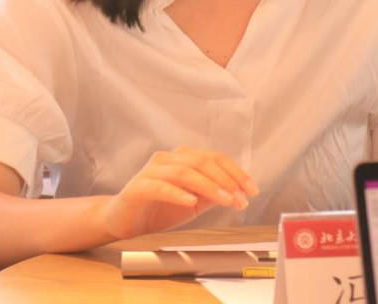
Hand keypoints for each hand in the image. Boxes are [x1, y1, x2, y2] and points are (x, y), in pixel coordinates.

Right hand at [101, 147, 259, 240]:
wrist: (124, 221)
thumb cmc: (159, 208)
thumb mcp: (193, 201)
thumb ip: (212, 193)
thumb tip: (239, 192)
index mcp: (183, 158)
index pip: (215, 158)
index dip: (236, 172)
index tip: (252, 190)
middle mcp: (168, 158)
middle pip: (202, 162)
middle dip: (226, 180)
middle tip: (241, 199)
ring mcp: (152, 171)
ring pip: (184, 171)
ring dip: (208, 186)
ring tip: (225, 200)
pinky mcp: (138, 187)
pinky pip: (160, 186)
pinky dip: (178, 193)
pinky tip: (191, 202)